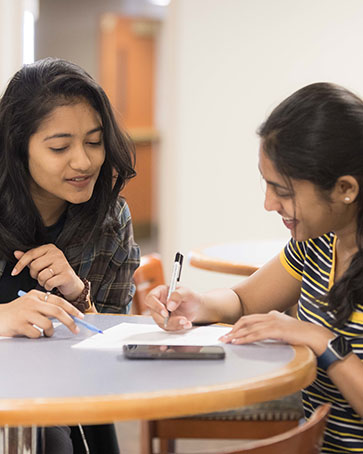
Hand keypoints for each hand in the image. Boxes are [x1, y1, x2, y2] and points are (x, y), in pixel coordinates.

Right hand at [0, 290, 83, 337]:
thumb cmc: (16, 313)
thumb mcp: (31, 304)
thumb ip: (46, 307)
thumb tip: (67, 315)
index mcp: (36, 295)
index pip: (59, 301)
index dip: (72, 309)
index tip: (81, 316)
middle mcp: (31, 302)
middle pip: (57, 312)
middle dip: (69, 322)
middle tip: (75, 330)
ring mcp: (25, 313)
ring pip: (48, 324)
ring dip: (50, 332)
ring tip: (46, 333)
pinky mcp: (19, 324)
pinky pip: (36, 333)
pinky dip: (38, 336)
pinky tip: (32, 334)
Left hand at [12, 244, 83, 299]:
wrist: (71, 281)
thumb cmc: (55, 271)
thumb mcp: (41, 262)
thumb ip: (29, 258)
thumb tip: (16, 253)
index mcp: (50, 248)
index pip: (30, 254)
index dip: (20, 264)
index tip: (14, 272)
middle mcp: (57, 254)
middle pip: (35, 265)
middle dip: (34, 274)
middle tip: (40, 275)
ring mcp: (63, 264)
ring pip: (41, 275)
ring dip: (41, 282)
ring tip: (47, 280)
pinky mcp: (66, 275)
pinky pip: (49, 283)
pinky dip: (48, 286)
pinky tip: (52, 284)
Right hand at [145, 285, 201, 329]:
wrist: (195, 307)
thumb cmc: (189, 296)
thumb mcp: (186, 292)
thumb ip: (177, 295)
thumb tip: (169, 306)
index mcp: (160, 292)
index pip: (150, 299)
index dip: (155, 306)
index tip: (166, 312)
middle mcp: (158, 304)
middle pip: (155, 314)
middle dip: (168, 319)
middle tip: (182, 319)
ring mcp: (161, 314)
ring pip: (162, 323)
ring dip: (175, 324)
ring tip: (186, 321)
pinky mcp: (166, 322)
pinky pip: (169, 328)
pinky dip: (178, 327)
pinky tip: (186, 324)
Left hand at [219, 310, 333, 354]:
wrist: (316, 337)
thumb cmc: (303, 336)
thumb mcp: (285, 331)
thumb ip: (274, 331)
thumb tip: (262, 336)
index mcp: (272, 315)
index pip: (250, 318)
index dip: (238, 326)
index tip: (229, 333)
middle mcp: (271, 316)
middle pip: (246, 321)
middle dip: (233, 329)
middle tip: (223, 337)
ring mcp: (273, 322)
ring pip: (249, 327)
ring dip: (235, 335)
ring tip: (226, 341)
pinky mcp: (276, 330)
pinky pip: (256, 334)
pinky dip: (245, 338)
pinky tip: (238, 342)